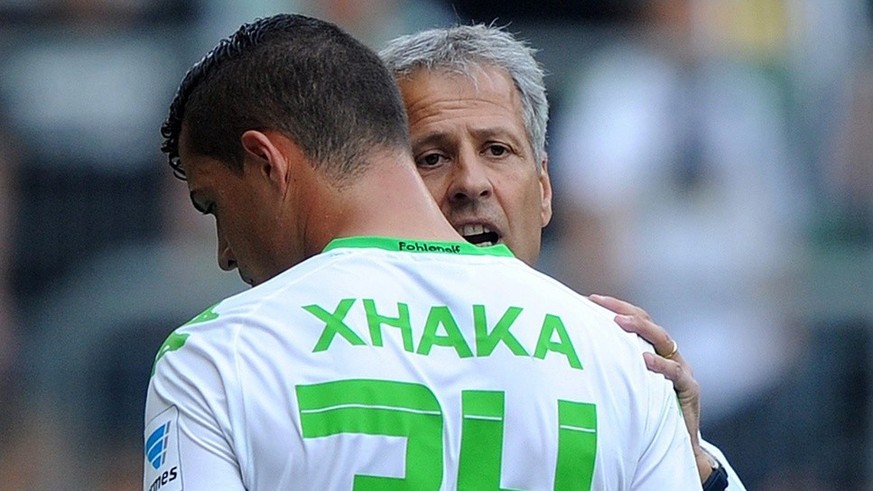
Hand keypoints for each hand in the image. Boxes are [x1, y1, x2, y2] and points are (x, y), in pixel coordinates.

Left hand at [588, 294, 712, 481]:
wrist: (677, 447)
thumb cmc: (646, 414)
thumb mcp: (626, 386)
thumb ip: (612, 367)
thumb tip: (575, 354)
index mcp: (654, 349)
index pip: (636, 319)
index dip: (615, 307)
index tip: (590, 299)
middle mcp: (669, 355)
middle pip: (648, 323)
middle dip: (624, 311)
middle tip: (600, 303)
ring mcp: (682, 370)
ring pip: (663, 341)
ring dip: (640, 329)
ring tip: (618, 323)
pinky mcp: (690, 390)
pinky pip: (676, 374)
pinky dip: (661, 365)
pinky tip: (644, 360)